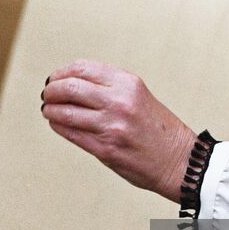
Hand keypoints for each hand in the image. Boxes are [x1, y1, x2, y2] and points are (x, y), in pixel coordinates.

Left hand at [41, 60, 197, 202]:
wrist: (180, 161)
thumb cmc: (157, 129)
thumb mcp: (138, 96)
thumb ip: (108, 88)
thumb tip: (70, 83)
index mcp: (128, 83)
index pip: (83, 68)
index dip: (62, 72)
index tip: (55, 77)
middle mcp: (119, 101)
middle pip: (70, 88)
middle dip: (52, 90)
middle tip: (47, 94)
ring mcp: (111, 126)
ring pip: (66, 112)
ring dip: (51, 110)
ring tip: (48, 110)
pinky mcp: (105, 149)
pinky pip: (71, 133)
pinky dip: (58, 126)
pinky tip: (56, 123)